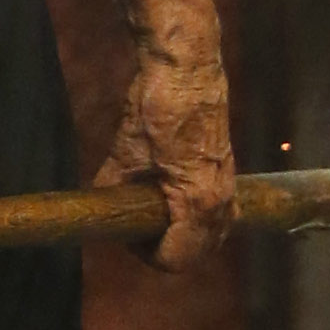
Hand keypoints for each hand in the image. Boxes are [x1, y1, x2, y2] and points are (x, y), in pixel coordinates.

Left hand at [95, 24, 235, 268]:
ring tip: (154, 212)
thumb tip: (99, 209)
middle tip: (138, 226)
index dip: (147, 255)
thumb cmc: (157, 109)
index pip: (177, 259)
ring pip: (212, 234)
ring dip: (185, 233)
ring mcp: (230, 188)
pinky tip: (172, 195)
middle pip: (198, 252)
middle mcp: (222, 203)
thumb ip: (113, 191)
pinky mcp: (229, 172)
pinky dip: (198, 216)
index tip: (128, 236)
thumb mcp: (124, 155)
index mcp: (198, 203)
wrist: (187, 69)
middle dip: (167, 247)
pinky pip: (219, 213)